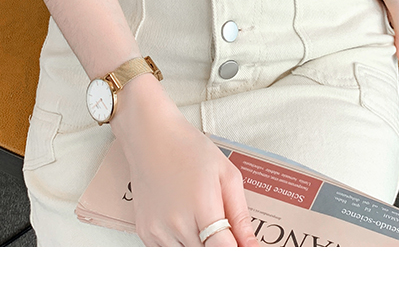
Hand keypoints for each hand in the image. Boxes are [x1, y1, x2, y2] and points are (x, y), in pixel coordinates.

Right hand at [112, 77, 260, 247]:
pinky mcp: (145, 233)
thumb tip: (252, 248)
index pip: (224, 252)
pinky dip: (182, 249)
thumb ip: (240, 215)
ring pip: (187, 261)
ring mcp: (158, 231)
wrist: (150, 136)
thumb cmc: (189, 149)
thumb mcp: (226, 174)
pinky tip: (188, 229)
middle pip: (206, 260)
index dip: (240, 257)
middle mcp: (177, 223)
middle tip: (230, 242)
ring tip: (207, 230)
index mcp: (202, 206)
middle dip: (222, 254)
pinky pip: (169, 255)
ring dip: (202, 253)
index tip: (248, 255)